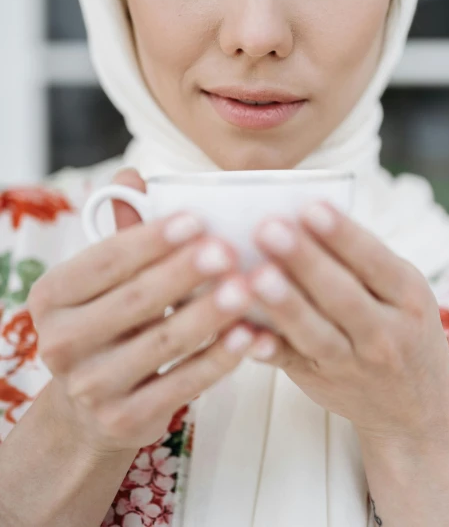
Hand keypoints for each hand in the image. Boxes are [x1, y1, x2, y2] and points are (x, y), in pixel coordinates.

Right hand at [27, 169, 259, 455]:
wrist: (90, 405)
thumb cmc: (109, 321)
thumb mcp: (105, 279)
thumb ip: (122, 229)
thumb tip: (132, 176)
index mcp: (53, 296)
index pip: (106, 261)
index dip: (151, 239)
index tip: (196, 218)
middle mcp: (61, 342)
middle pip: (135, 301)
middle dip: (184, 273)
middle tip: (227, 250)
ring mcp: (91, 387)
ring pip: (162, 344)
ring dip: (209, 314)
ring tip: (246, 288)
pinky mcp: (125, 419)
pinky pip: (182, 385)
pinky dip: (219, 360)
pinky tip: (249, 336)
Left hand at [245, 200, 448, 445]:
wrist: (417, 407)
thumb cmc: (400, 326)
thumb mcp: (402, 291)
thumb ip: (362, 259)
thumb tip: (304, 212)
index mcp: (409, 296)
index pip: (375, 261)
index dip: (342, 234)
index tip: (310, 206)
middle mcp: (386, 333)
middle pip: (342, 295)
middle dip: (304, 261)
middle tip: (269, 229)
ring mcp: (354, 363)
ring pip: (316, 333)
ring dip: (285, 304)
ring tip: (255, 276)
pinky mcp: (321, 381)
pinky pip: (289, 362)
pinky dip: (265, 346)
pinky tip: (241, 327)